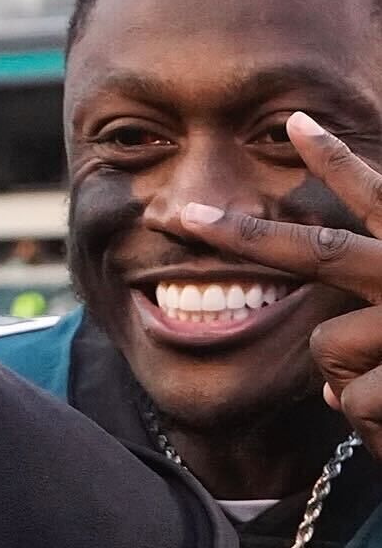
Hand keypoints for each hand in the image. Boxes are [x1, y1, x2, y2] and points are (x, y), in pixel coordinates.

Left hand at [176, 111, 381, 460]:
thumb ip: (379, 335)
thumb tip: (331, 391)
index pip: (379, 198)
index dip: (337, 161)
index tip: (297, 122)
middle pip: (321, 251)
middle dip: (247, 235)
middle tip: (185, 216)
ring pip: (326, 346)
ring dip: (354, 382)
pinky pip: (349, 400)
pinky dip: (372, 425)